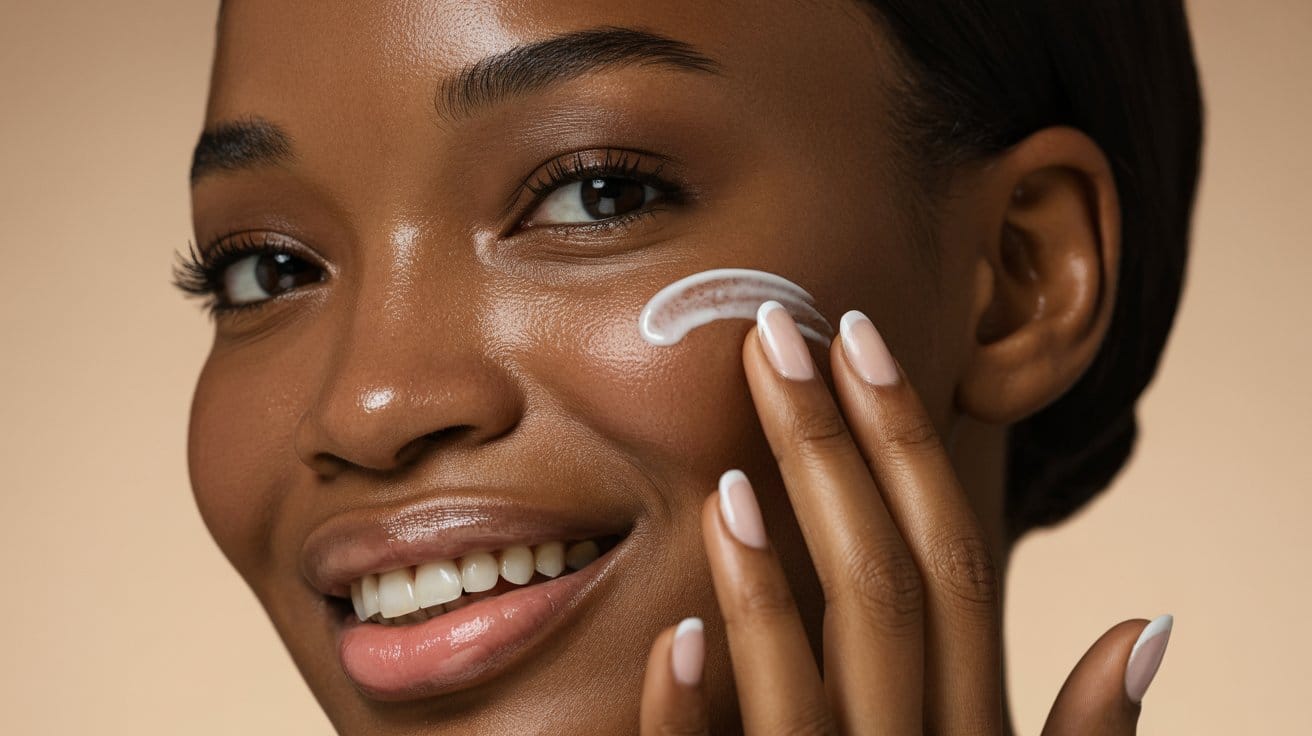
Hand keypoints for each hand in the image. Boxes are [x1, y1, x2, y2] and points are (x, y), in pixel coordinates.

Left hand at [638, 303, 1172, 734]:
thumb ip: (1079, 735)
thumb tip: (1143, 630)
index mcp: (974, 727)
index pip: (947, 557)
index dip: (906, 441)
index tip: (858, 341)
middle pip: (881, 586)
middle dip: (831, 454)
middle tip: (778, 338)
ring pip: (810, 681)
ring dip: (772, 580)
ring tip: (732, 475)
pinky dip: (700, 716)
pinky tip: (672, 641)